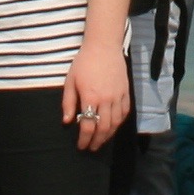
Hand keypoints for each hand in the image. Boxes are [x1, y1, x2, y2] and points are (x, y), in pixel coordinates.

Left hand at [62, 35, 128, 152]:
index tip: (81, 146)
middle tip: (91, 148)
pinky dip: (119, 123)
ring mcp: (118, 96)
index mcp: (90, 98)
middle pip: (103, 128)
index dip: (84, 139)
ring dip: (108, 135)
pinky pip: (125, 112)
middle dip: (97, 141)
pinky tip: (113, 127)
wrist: (103, 47)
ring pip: (116, 123)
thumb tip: (67, 121)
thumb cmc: (83, 63)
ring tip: (101, 140)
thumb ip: (69, 102)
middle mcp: (106, 100)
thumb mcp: (70, 81)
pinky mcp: (126, 92)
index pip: (88, 126)